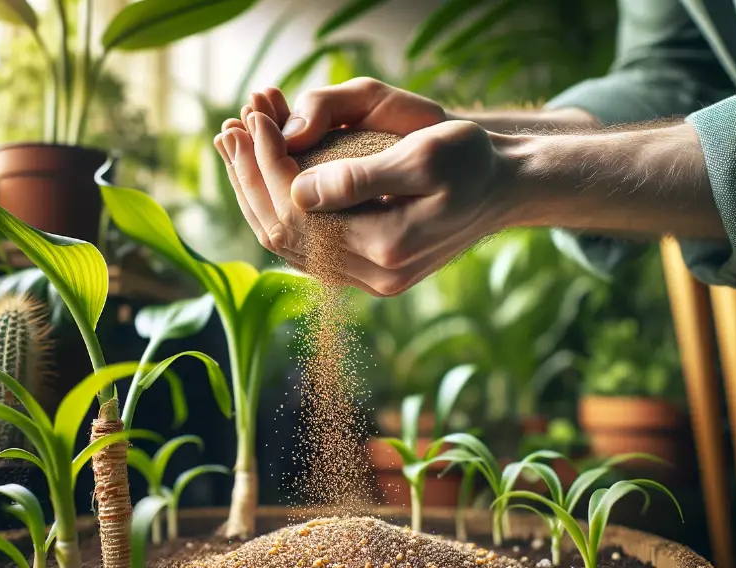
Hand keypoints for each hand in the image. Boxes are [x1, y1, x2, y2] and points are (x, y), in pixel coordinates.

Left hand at [212, 80, 520, 295]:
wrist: (505, 187)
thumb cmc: (472, 160)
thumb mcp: (425, 155)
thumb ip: (360, 177)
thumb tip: (298, 192)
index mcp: (388, 246)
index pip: (299, 209)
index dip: (267, 162)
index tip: (253, 118)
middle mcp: (375, 275)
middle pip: (283, 233)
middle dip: (249, 177)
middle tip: (230, 128)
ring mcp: (370, 280)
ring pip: (288, 246)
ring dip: (255, 195)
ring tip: (236, 147)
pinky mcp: (369, 274)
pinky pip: (305, 248)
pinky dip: (277, 210)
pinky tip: (263, 177)